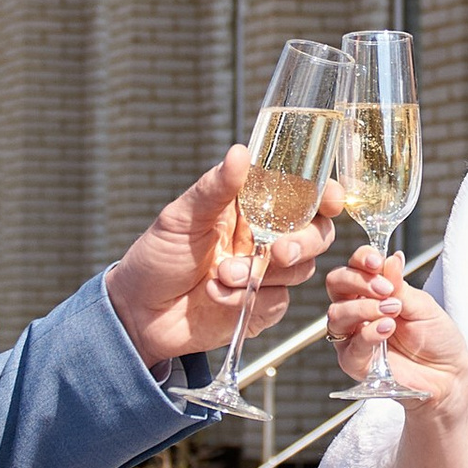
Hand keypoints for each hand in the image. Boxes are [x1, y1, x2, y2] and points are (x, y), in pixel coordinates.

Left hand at [106, 148, 343, 367]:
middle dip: (304, 242)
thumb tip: (240, 153)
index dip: (325, 196)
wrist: (138, 314)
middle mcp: (265, 238)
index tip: (329, 200)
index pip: (303, 195)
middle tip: (277, 251)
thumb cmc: (157, 257)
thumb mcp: (182, 217)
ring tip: (220, 276)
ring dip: (262, 273)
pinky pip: (278, 302)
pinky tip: (216, 295)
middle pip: (316, 234)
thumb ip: (216, 189)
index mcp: (251, 207)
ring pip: (300, 270)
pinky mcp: (262, 307)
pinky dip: (248, 300)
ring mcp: (266, 274)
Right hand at [328, 248, 467, 416]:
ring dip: (364, 308)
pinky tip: (387, 328)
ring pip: (336, 313)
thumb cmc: (436, 338)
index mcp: (372, 291)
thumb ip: (400, 286)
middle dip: (358, 281)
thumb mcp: (423, 305)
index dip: (361, 259)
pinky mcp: (355, 363)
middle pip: (335, 283)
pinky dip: (368, 334)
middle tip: (386, 290)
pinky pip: (350, 346)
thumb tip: (390, 259)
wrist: (448, 374)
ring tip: (393, 312)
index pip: (353, 266)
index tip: (378, 262)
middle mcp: (357, 310)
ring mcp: (353, 336)